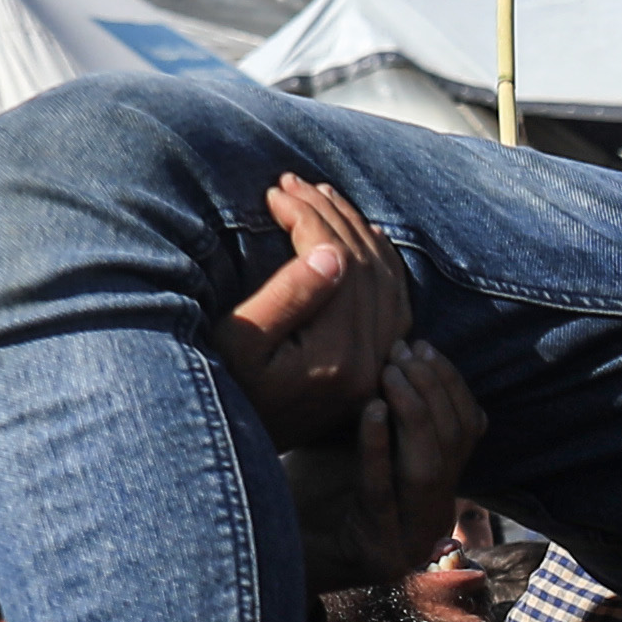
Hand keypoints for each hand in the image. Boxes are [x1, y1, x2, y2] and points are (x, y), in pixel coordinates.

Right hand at [219, 175, 408, 441]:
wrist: (240, 438)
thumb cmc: (226, 386)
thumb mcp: (241, 342)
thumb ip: (289, 296)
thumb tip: (331, 252)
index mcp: (339, 355)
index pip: (339, 262)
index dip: (309, 217)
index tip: (275, 191)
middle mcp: (372, 360)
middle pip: (367, 264)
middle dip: (331, 213)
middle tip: (294, 183)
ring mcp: (381, 362)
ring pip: (387, 276)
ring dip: (356, 228)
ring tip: (320, 195)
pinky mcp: (379, 361)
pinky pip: (394, 297)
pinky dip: (379, 257)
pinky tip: (359, 233)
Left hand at [292, 337, 483, 586]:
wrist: (270, 547)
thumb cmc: (312, 484)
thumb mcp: (364, 438)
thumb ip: (394, 409)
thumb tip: (414, 347)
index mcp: (441, 494)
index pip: (468, 431)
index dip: (451, 384)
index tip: (422, 345)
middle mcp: (434, 523)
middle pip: (454, 447)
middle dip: (431, 390)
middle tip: (403, 352)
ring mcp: (408, 545)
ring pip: (427, 469)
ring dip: (412, 413)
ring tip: (389, 373)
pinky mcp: (376, 557)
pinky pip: (382, 491)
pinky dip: (377, 446)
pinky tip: (372, 409)